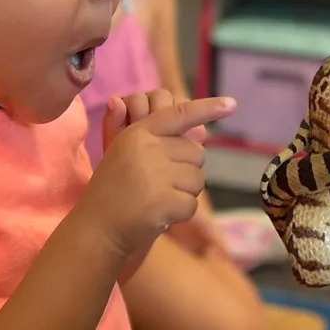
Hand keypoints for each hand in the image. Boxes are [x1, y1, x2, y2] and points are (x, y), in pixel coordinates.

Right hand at [82, 90, 236, 260]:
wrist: (97, 227)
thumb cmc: (113, 189)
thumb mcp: (121, 152)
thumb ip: (143, 132)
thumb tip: (130, 102)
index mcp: (139, 133)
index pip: (180, 114)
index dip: (208, 108)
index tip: (232, 103)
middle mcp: (149, 148)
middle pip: (196, 153)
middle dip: (186, 170)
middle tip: (159, 184)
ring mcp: (157, 175)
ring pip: (197, 180)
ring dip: (183, 193)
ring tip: (156, 198)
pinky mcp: (164, 201)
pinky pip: (192, 205)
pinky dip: (179, 214)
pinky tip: (158, 214)